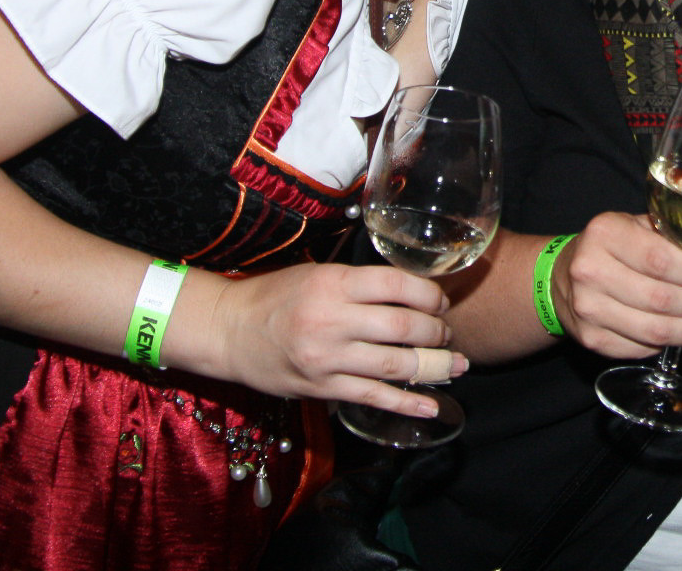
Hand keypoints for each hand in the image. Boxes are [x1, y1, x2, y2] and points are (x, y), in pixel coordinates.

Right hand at [205, 262, 466, 416]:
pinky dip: (407, 404)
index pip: (397, 286)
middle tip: (446, 333)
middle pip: (404, 326)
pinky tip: (432, 407)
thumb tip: (411, 292)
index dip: (429, 295)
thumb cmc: (274, 296)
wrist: (228, 331)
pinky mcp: (323, 388)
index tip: (440, 301)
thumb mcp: (317, 274)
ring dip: (433, 366)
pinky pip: (374, 397)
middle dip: (436, 331)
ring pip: (396, 364)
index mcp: (334, 283)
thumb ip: (359, 284)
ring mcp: (328, 358)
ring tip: (453, 365)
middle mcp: (333, 320)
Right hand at [551, 212, 681, 358]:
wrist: (561, 277)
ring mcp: (589, 310)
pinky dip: (670, 342)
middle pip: (663, 299)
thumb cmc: (608, 248)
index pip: (662, 260)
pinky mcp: (591, 339)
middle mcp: (591, 272)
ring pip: (657, 331)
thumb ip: (674, 238)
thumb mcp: (634, 225)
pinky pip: (643, 348)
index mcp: (604, 234)